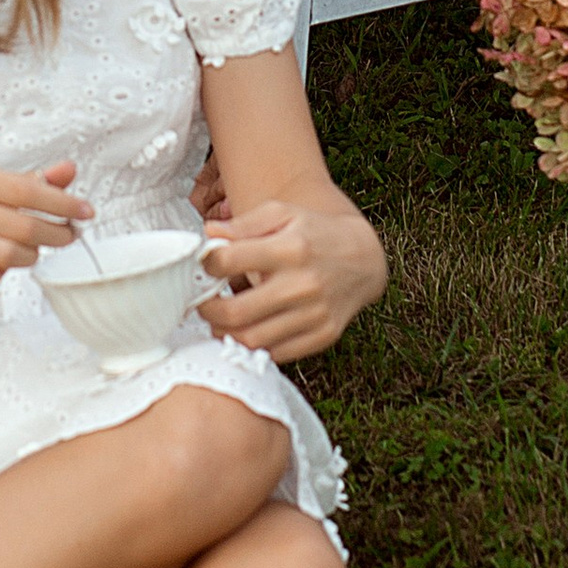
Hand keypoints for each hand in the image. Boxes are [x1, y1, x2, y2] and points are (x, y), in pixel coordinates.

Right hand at [0, 156, 91, 295]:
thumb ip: (33, 179)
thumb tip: (69, 170)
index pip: (27, 190)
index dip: (62, 203)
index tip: (86, 211)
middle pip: (23, 227)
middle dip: (56, 233)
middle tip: (68, 234)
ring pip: (8, 255)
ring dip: (32, 255)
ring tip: (34, 248)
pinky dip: (0, 277)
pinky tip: (2, 266)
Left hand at [199, 196, 386, 362]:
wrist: (365, 259)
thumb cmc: (315, 233)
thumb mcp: (283, 213)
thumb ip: (244, 224)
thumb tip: (208, 234)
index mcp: (290, 249)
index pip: (229, 261)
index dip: (207, 264)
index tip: (204, 265)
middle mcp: (302, 285)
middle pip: (236, 311)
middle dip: (207, 309)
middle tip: (202, 303)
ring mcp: (314, 315)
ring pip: (252, 339)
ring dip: (225, 332)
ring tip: (219, 319)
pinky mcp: (322, 336)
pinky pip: (275, 353)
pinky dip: (253, 346)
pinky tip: (245, 331)